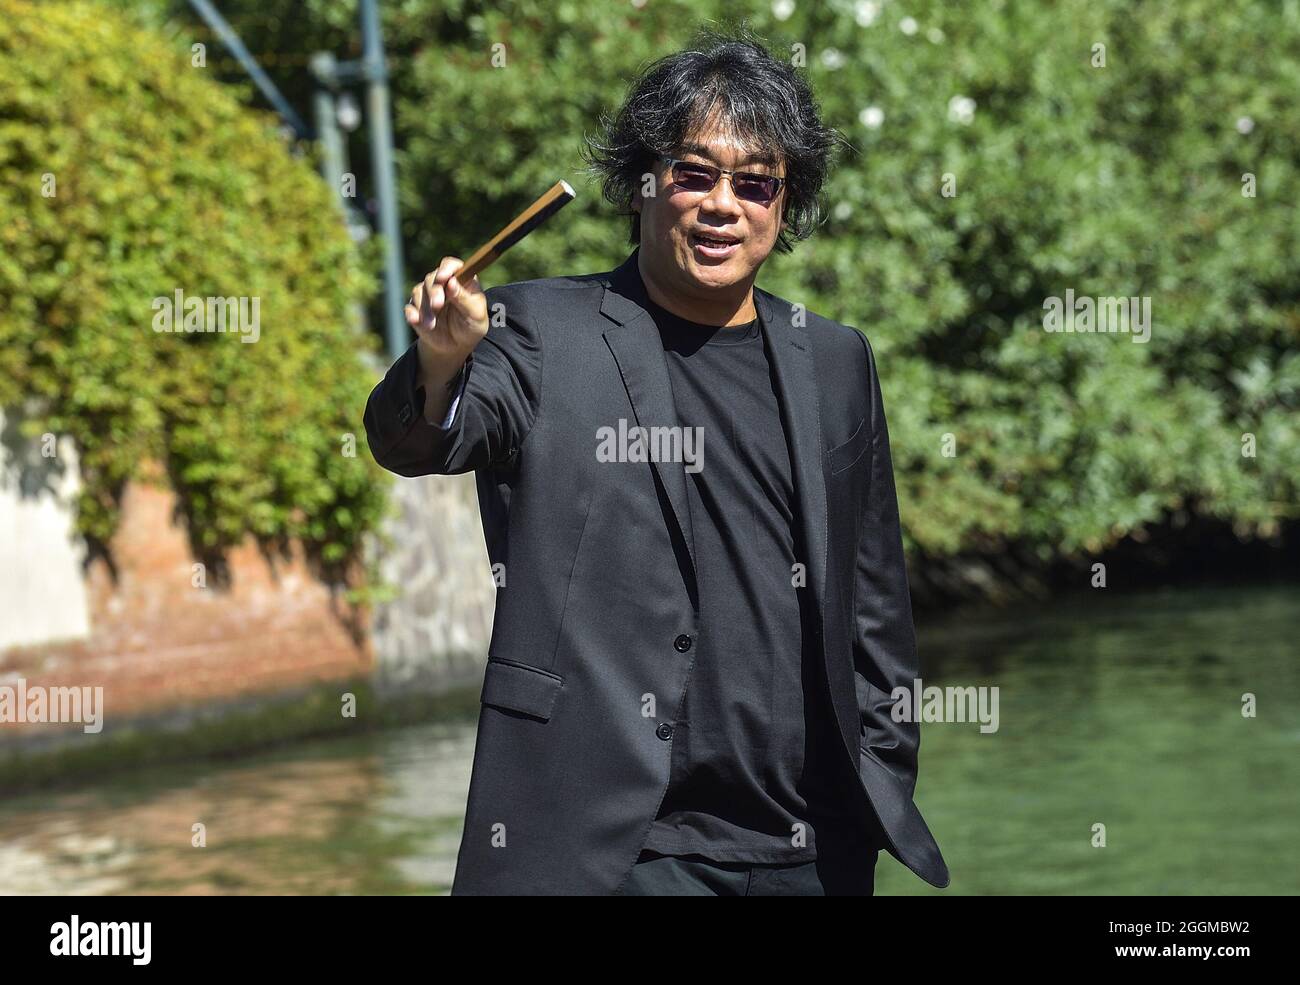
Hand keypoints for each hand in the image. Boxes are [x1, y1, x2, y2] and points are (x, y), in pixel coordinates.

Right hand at [405, 256, 488, 383]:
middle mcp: (443, 284)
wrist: (457, 346)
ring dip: (424, 308)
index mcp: (461, 280)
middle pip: (432, 278)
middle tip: (437, 306)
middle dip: (434, 292)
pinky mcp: (417, 308)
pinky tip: (416, 321)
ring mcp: (428, 295)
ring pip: (419, 291)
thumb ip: (464, 299)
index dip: (446, 269)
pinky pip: (409, 307)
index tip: (443, 278)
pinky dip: (412, 313)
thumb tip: (452, 282)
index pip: (451, 265)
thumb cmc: (471, 326)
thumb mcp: (475, 315)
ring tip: (432, 324)